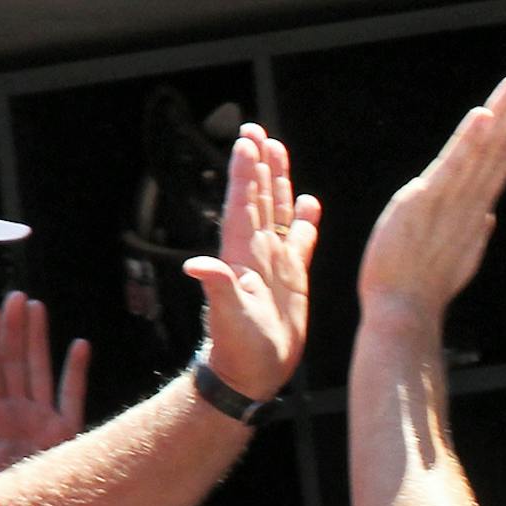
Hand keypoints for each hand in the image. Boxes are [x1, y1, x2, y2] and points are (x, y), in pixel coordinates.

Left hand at [0, 291, 90, 479]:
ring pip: (40, 370)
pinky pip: (74, 396)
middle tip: (15, 297)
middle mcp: (15, 416)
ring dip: (38, 339)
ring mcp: (42, 422)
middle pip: (13, 363)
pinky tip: (79, 345)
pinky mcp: (68, 433)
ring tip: (36, 307)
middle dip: (13, 329)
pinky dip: (77, 371)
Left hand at [182, 124, 319, 399]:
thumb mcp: (227, 317)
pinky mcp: (292, 279)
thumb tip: (194, 265)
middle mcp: (257, 253)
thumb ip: (216, 287)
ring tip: (279, 150)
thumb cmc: (237, 350)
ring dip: (279, 183)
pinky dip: (306, 223)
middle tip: (256, 130)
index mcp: (241, 255)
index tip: (246, 141)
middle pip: (259, 198)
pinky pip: (300, 242)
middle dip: (258, 165)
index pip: (243, 204)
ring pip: (278, 212)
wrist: (251, 375)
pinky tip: (311, 204)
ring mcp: (275, 264)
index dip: (245, 173)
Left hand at [356, 67, 505, 324]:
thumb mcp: (456, 260)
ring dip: (502, 114)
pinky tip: (483, 117)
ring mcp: (450, 203)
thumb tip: (488, 218)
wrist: (403, 313)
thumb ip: (474, 235)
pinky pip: (453, 168)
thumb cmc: (422, 291)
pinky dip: (469, 142)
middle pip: (499, 148)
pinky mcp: (425, 204)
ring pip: (483, 151)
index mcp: (474, 212)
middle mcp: (469, 203)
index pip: (499, 161)